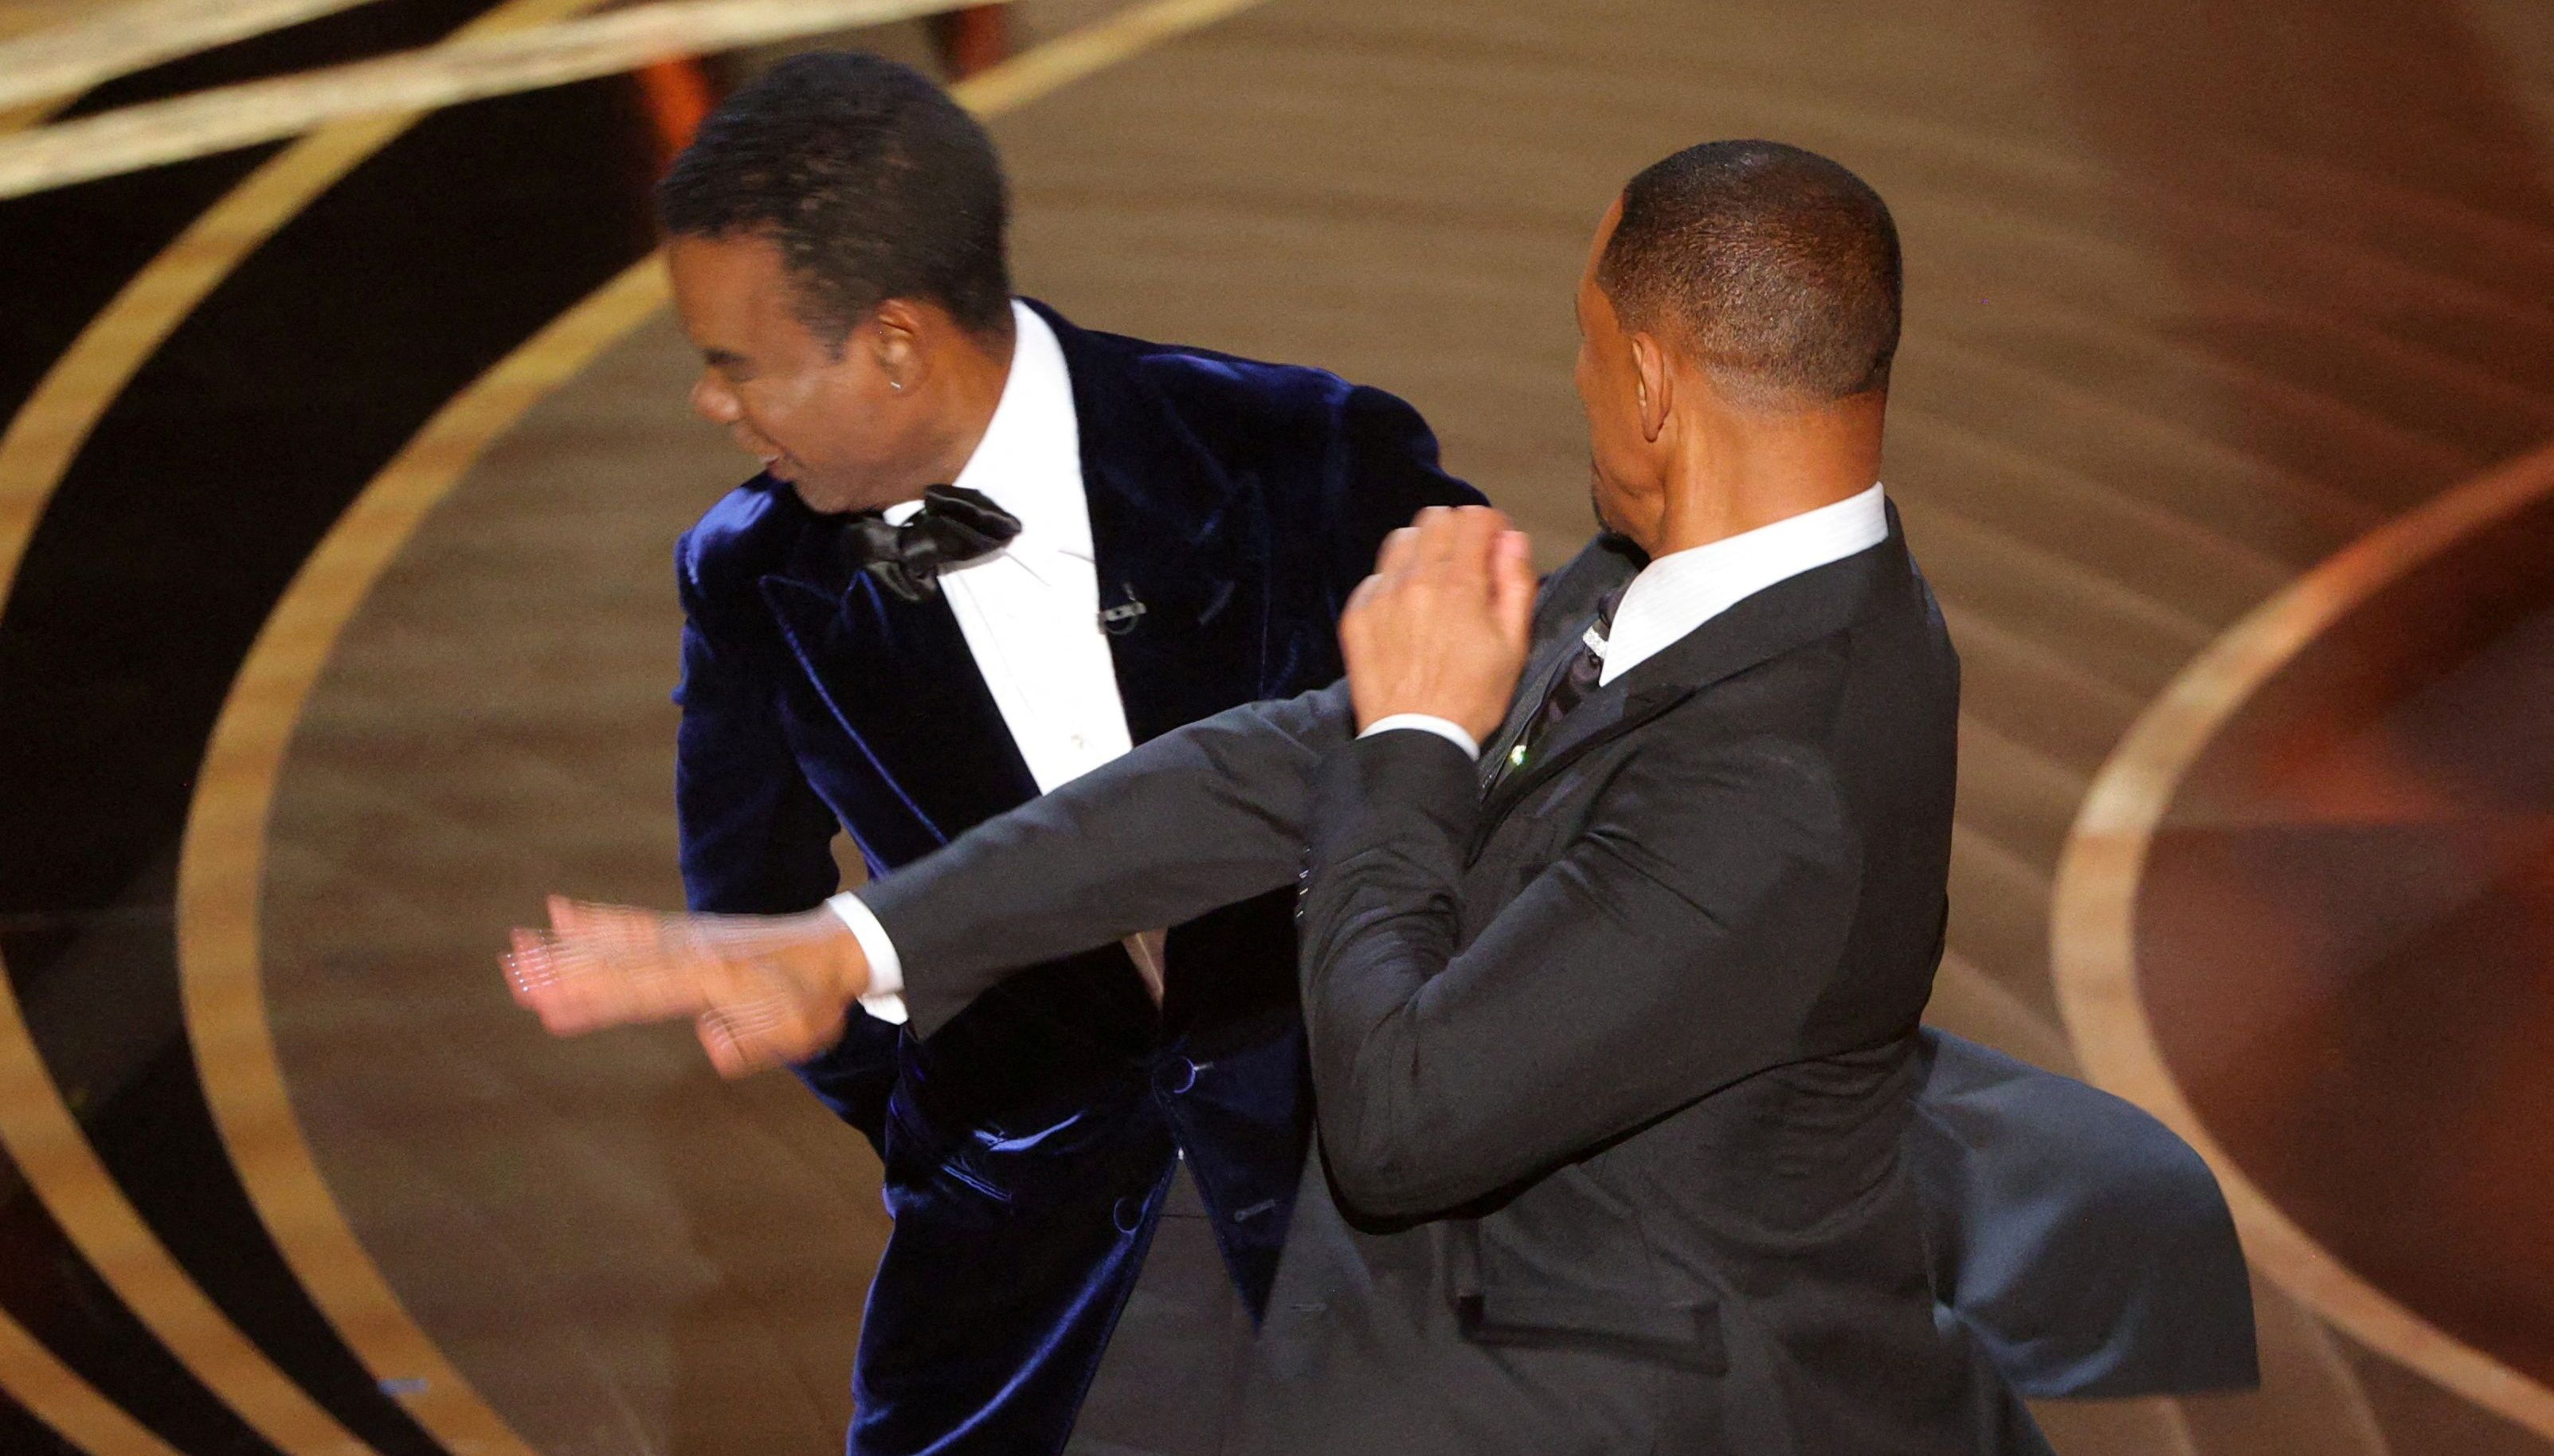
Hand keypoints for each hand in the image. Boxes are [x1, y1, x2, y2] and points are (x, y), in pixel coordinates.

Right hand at [504, 896, 868, 1076]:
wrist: (835, 949)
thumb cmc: (814, 999)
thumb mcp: (793, 1034)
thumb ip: (749, 1043)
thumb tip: (711, 1043)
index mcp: (714, 979)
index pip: (643, 993)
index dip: (595, 1000)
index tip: (550, 1007)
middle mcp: (693, 951)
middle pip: (618, 963)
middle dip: (565, 972)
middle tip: (514, 976)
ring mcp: (688, 937)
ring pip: (617, 941)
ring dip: (567, 946)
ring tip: (519, 946)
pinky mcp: (687, 931)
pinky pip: (635, 924)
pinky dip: (597, 919)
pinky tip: (561, 912)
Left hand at [1340, 505, 1535, 744]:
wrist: (1415, 737)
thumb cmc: (1473, 697)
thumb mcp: (1514, 645)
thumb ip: (1516, 584)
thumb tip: (1512, 539)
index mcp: (1460, 586)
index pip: (1473, 518)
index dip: (1490, 526)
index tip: (1494, 546)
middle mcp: (1416, 581)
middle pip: (1435, 519)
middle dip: (1457, 532)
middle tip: (1467, 562)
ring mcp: (1381, 596)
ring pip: (1401, 540)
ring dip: (1423, 550)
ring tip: (1434, 582)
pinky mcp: (1357, 615)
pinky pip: (1376, 577)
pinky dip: (1395, 583)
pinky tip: (1406, 611)